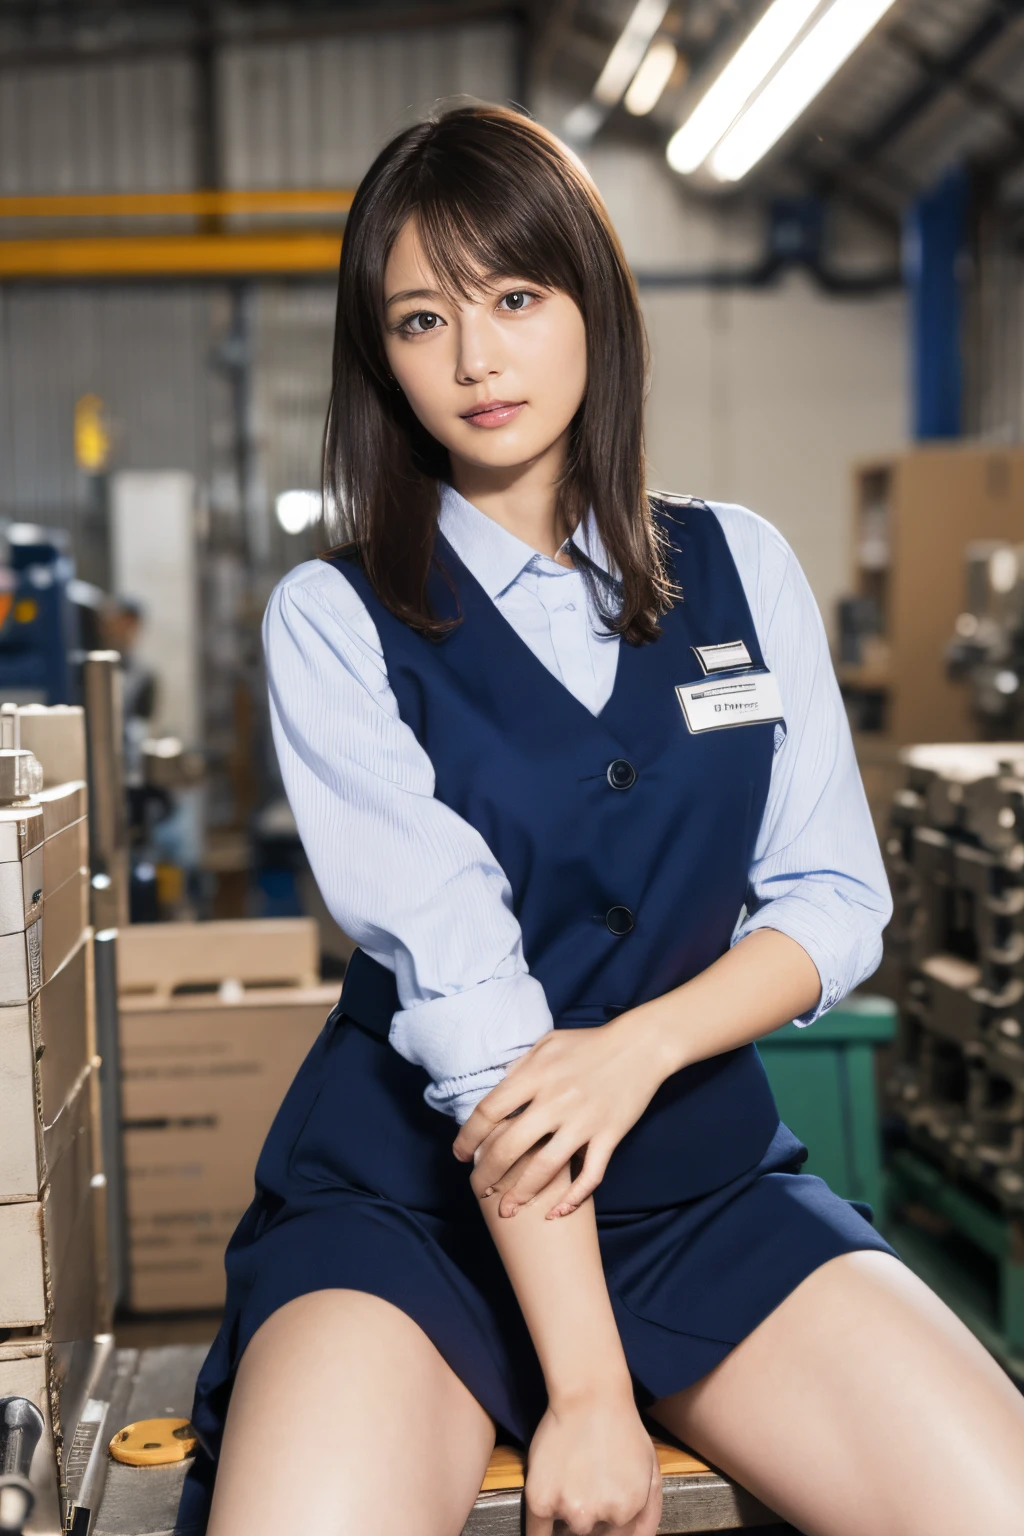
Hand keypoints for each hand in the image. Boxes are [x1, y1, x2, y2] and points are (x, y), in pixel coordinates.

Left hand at [453, 1014, 668, 1217]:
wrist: (641, 1046)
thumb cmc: (590, 1042)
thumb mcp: (547, 1043)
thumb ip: (520, 1067)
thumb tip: (496, 1091)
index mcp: (536, 1075)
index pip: (489, 1111)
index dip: (468, 1137)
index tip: (461, 1154)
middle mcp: (556, 1101)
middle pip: (510, 1147)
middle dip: (486, 1174)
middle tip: (477, 1189)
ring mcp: (584, 1121)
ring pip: (544, 1169)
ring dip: (521, 1194)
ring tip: (507, 1210)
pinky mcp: (609, 1136)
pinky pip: (590, 1176)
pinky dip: (573, 1199)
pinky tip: (557, 1212)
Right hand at [524, 1393, 661, 1535]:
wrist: (589, 1395)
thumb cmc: (623, 1428)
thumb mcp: (651, 1469)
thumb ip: (649, 1515)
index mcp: (626, 1512)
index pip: (617, 1534)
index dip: (611, 1519)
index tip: (604, 1497)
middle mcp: (597, 1516)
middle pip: (591, 1531)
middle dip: (592, 1514)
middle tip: (588, 1482)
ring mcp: (568, 1509)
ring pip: (568, 1526)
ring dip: (569, 1511)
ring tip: (572, 1477)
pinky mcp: (539, 1500)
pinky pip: (537, 1533)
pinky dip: (541, 1531)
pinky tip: (548, 1510)